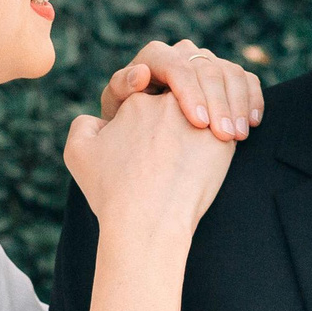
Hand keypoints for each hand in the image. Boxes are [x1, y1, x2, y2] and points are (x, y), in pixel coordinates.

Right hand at [64, 89, 235, 232]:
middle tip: (187, 131)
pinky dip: (232, 124)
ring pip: (212, 100)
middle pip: (184, 87)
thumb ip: (84, 125)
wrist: (148, 223)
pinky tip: (226, 143)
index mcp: (137, 99)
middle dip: (189, 101)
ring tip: (207, 141)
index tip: (156, 134)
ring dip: (212, 113)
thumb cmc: (112, 193)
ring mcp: (199, 115)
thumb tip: (97, 120)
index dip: (153, 109)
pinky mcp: (223, 138)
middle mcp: (169, 101)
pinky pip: (234, 117)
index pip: (153, 87)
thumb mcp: (78, 152)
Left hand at [101, 40, 264, 142]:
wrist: (144, 131)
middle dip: (219, 103)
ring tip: (238, 136)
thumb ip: (121, 88)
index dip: (191, 93)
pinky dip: (253, 100)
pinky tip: (252, 124)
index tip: (199, 124)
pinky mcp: (227, 75)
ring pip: (232, 73)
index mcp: (155, 56)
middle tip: (225, 135)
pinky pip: (247, 80)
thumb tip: (141, 74)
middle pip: (208, 70)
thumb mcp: (115, 107)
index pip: (177, 67)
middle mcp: (183, 53)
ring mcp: (207, 62)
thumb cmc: (125, 121)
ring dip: (238, 105)